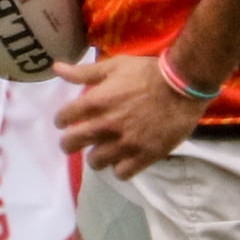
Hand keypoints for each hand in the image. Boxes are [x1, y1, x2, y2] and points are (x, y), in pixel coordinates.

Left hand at [52, 54, 206, 178]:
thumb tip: (56, 68)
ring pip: (94, 162)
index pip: (63, 118)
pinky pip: (121, 173)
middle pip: (70, 145)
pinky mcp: (143, 156)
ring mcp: (124, 144)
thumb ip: (84, 72)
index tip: (67, 120)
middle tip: (78, 139)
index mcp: (96, 102)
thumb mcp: (114, 66)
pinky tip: (123, 157)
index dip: (62, 119)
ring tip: (104, 148)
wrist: (183, 86)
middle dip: (70, 142)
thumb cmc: (147, 73)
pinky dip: (120, 167)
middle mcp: (105, 126)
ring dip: (96, 155)